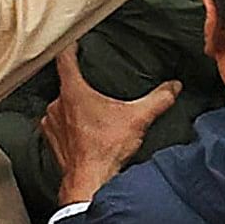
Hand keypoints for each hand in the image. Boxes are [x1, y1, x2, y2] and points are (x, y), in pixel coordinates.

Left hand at [39, 48, 174, 206]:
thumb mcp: (139, 118)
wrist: (89, 181)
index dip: (70, 48)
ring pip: (61, 106)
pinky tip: (84, 131)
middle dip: (80, 85)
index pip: (65, 60)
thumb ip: (159, 98)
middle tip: (95, 86)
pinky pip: (57, 124)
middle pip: (65, 85)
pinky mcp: (50, 141)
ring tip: (91, 111)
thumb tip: (174, 86)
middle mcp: (56, 105)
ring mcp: (50, 124)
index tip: (74, 42)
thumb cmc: (107, 148)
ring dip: (73, 107)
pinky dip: (69, 124)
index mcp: (74, 92)